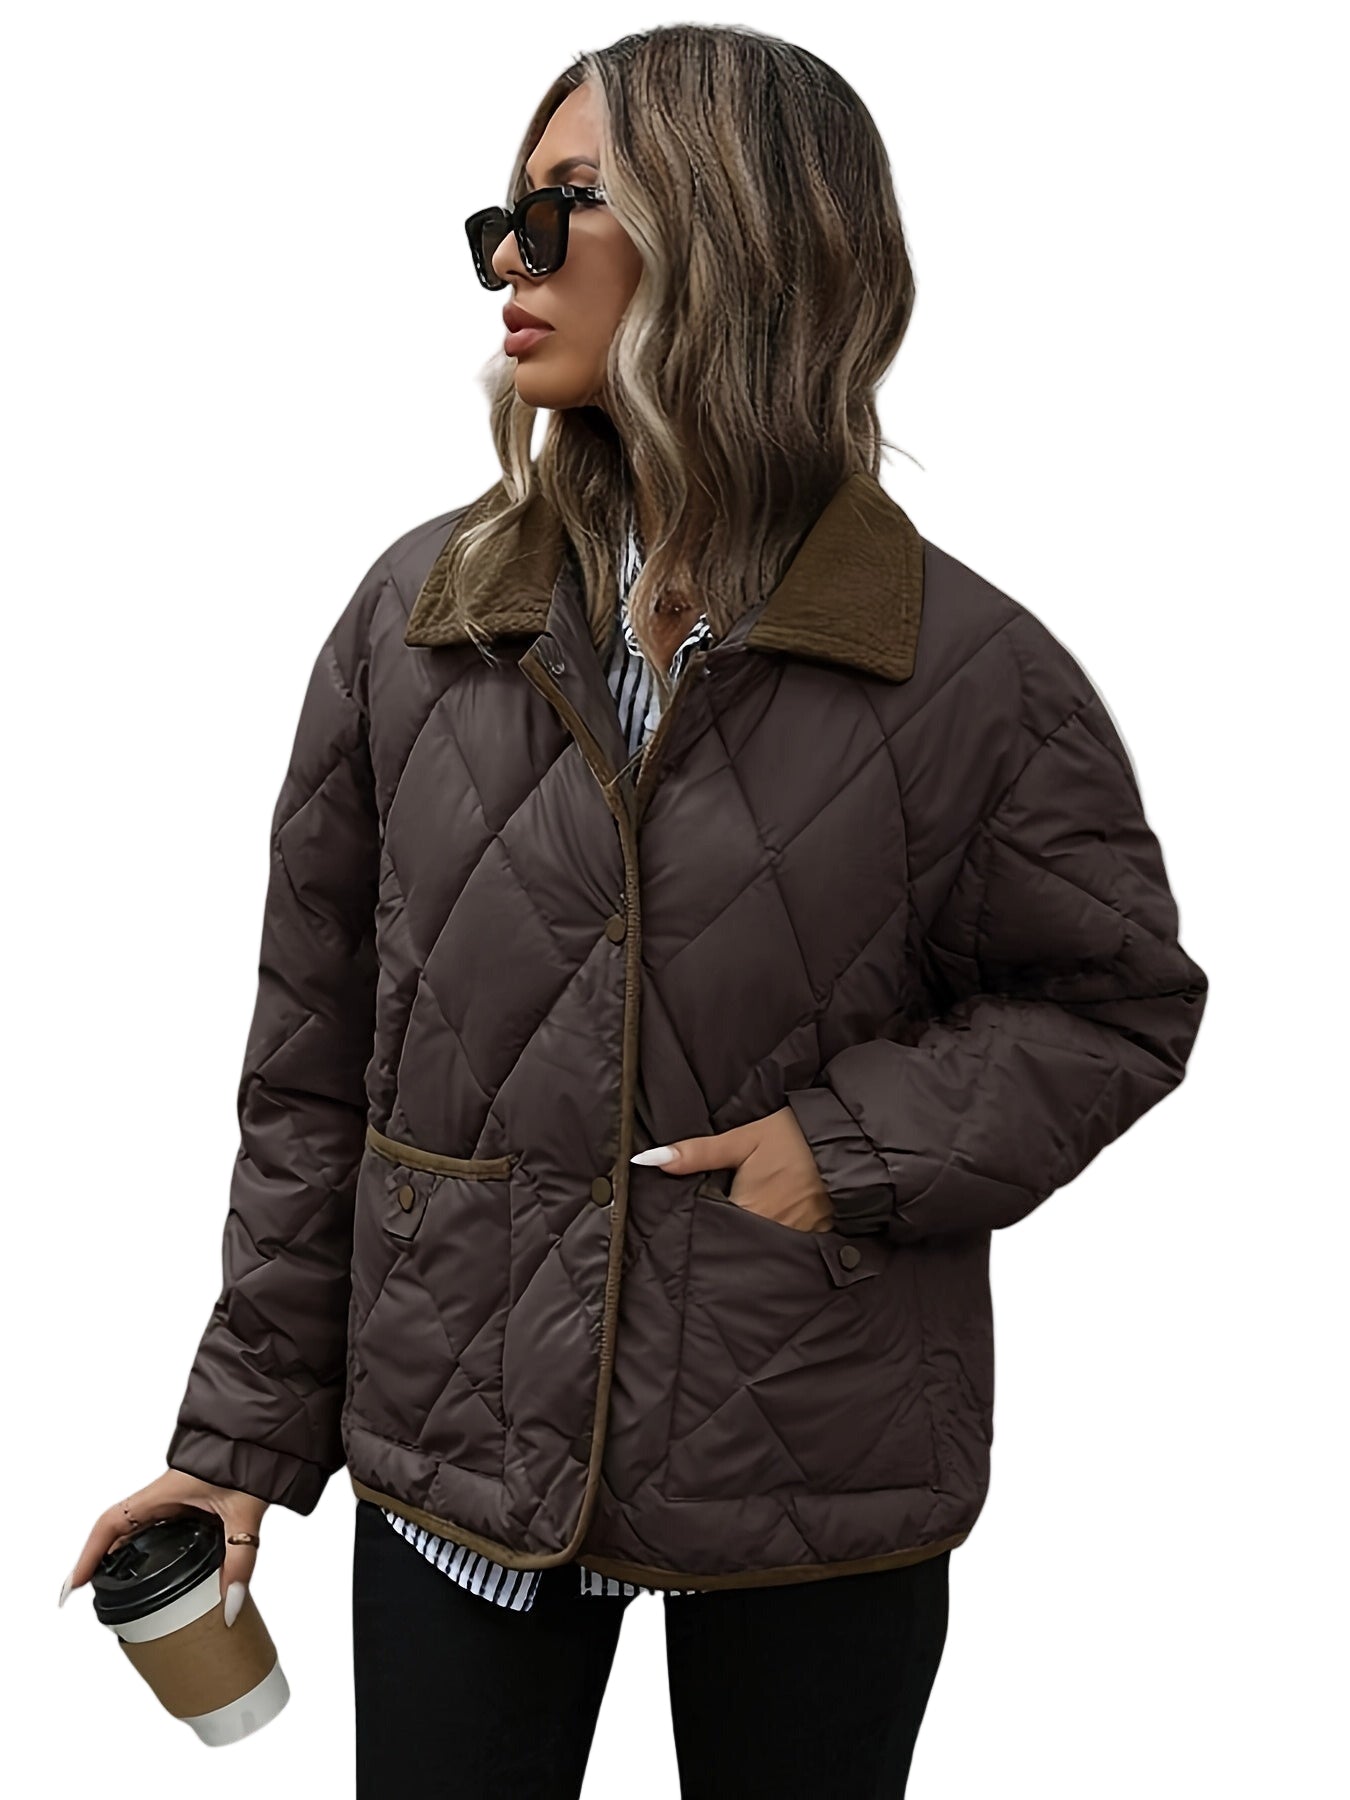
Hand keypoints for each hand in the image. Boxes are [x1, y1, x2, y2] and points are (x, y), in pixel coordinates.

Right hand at [59, 1469, 268, 1626]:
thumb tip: (230, 1605)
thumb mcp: (244, 1512)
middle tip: (88, 1593)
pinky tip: (150, 1563)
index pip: (111, 1522)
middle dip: (99, 1558)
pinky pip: (156, 1523)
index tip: (74, 1586)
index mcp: (164, 1492)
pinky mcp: (190, 1499)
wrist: (268, 1432)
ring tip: (110, 1584)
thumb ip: (239, 1559)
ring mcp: (175, 1497)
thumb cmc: (253, 1456)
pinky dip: (144, 1543)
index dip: (88, 1553)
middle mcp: (163, 1494)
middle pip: (118, 1528)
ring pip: (136, 1526)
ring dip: (120, 1551)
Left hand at [632, 1107, 832, 1231]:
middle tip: (710, 1230)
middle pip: (736, 1242)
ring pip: (762, 1245)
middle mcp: (772, 1229)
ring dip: (749, 1238)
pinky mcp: (817, 1234)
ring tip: (738, 1229)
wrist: (845, 1139)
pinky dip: (777, 1239)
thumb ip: (697, 1153)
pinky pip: (788, 1245)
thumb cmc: (792, 1136)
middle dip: (722, 1237)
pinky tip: (771, 1228)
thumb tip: (649, 1160)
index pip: (712, 1232)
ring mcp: (797, 1235)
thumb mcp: (743, 1138)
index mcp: (749, 1208)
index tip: (683, 1230)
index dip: (698, 1230)